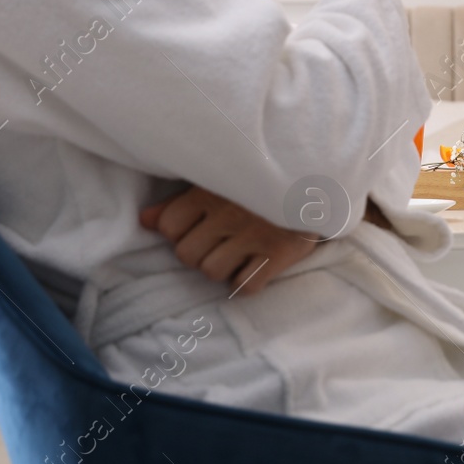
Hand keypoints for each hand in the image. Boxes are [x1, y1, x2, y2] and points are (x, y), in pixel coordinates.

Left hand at [140, 185, 317, 294]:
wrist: (319, 177)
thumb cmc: (259, 180)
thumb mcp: (218, 180)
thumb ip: (179, 201)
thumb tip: (145, 221)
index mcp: (212, 191)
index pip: (168, 226)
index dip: (177, 231)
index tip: (196, 225)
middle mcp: (230, 214)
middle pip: (187, 255)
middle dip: (198, 252)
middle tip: (218, 240)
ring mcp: (255, 236)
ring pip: (212, 272)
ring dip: (222, 267)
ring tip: (237, 251)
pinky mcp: (279, 255)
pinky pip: (246, 286)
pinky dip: (247, 281)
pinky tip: (254, 264)